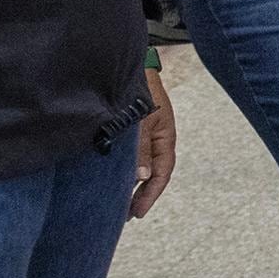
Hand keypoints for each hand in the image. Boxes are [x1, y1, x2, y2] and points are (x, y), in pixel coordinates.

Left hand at [126, 70, 177, 219]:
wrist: (128, 62)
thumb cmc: (138, 87)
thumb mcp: (140, 119)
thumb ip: (141, 148)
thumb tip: (142, 178)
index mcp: (165, 135)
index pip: (163, 172)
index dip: (151, 194)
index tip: (138, 213)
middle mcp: (156, 136)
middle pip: (152, 172)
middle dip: (141, 194)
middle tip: (127, 215)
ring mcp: (144, 132)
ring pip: (140, 164)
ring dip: (132, 183)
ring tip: (119, 202)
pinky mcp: (130, 128)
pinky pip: (130, 154)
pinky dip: (123, 168)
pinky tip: (113, 176)